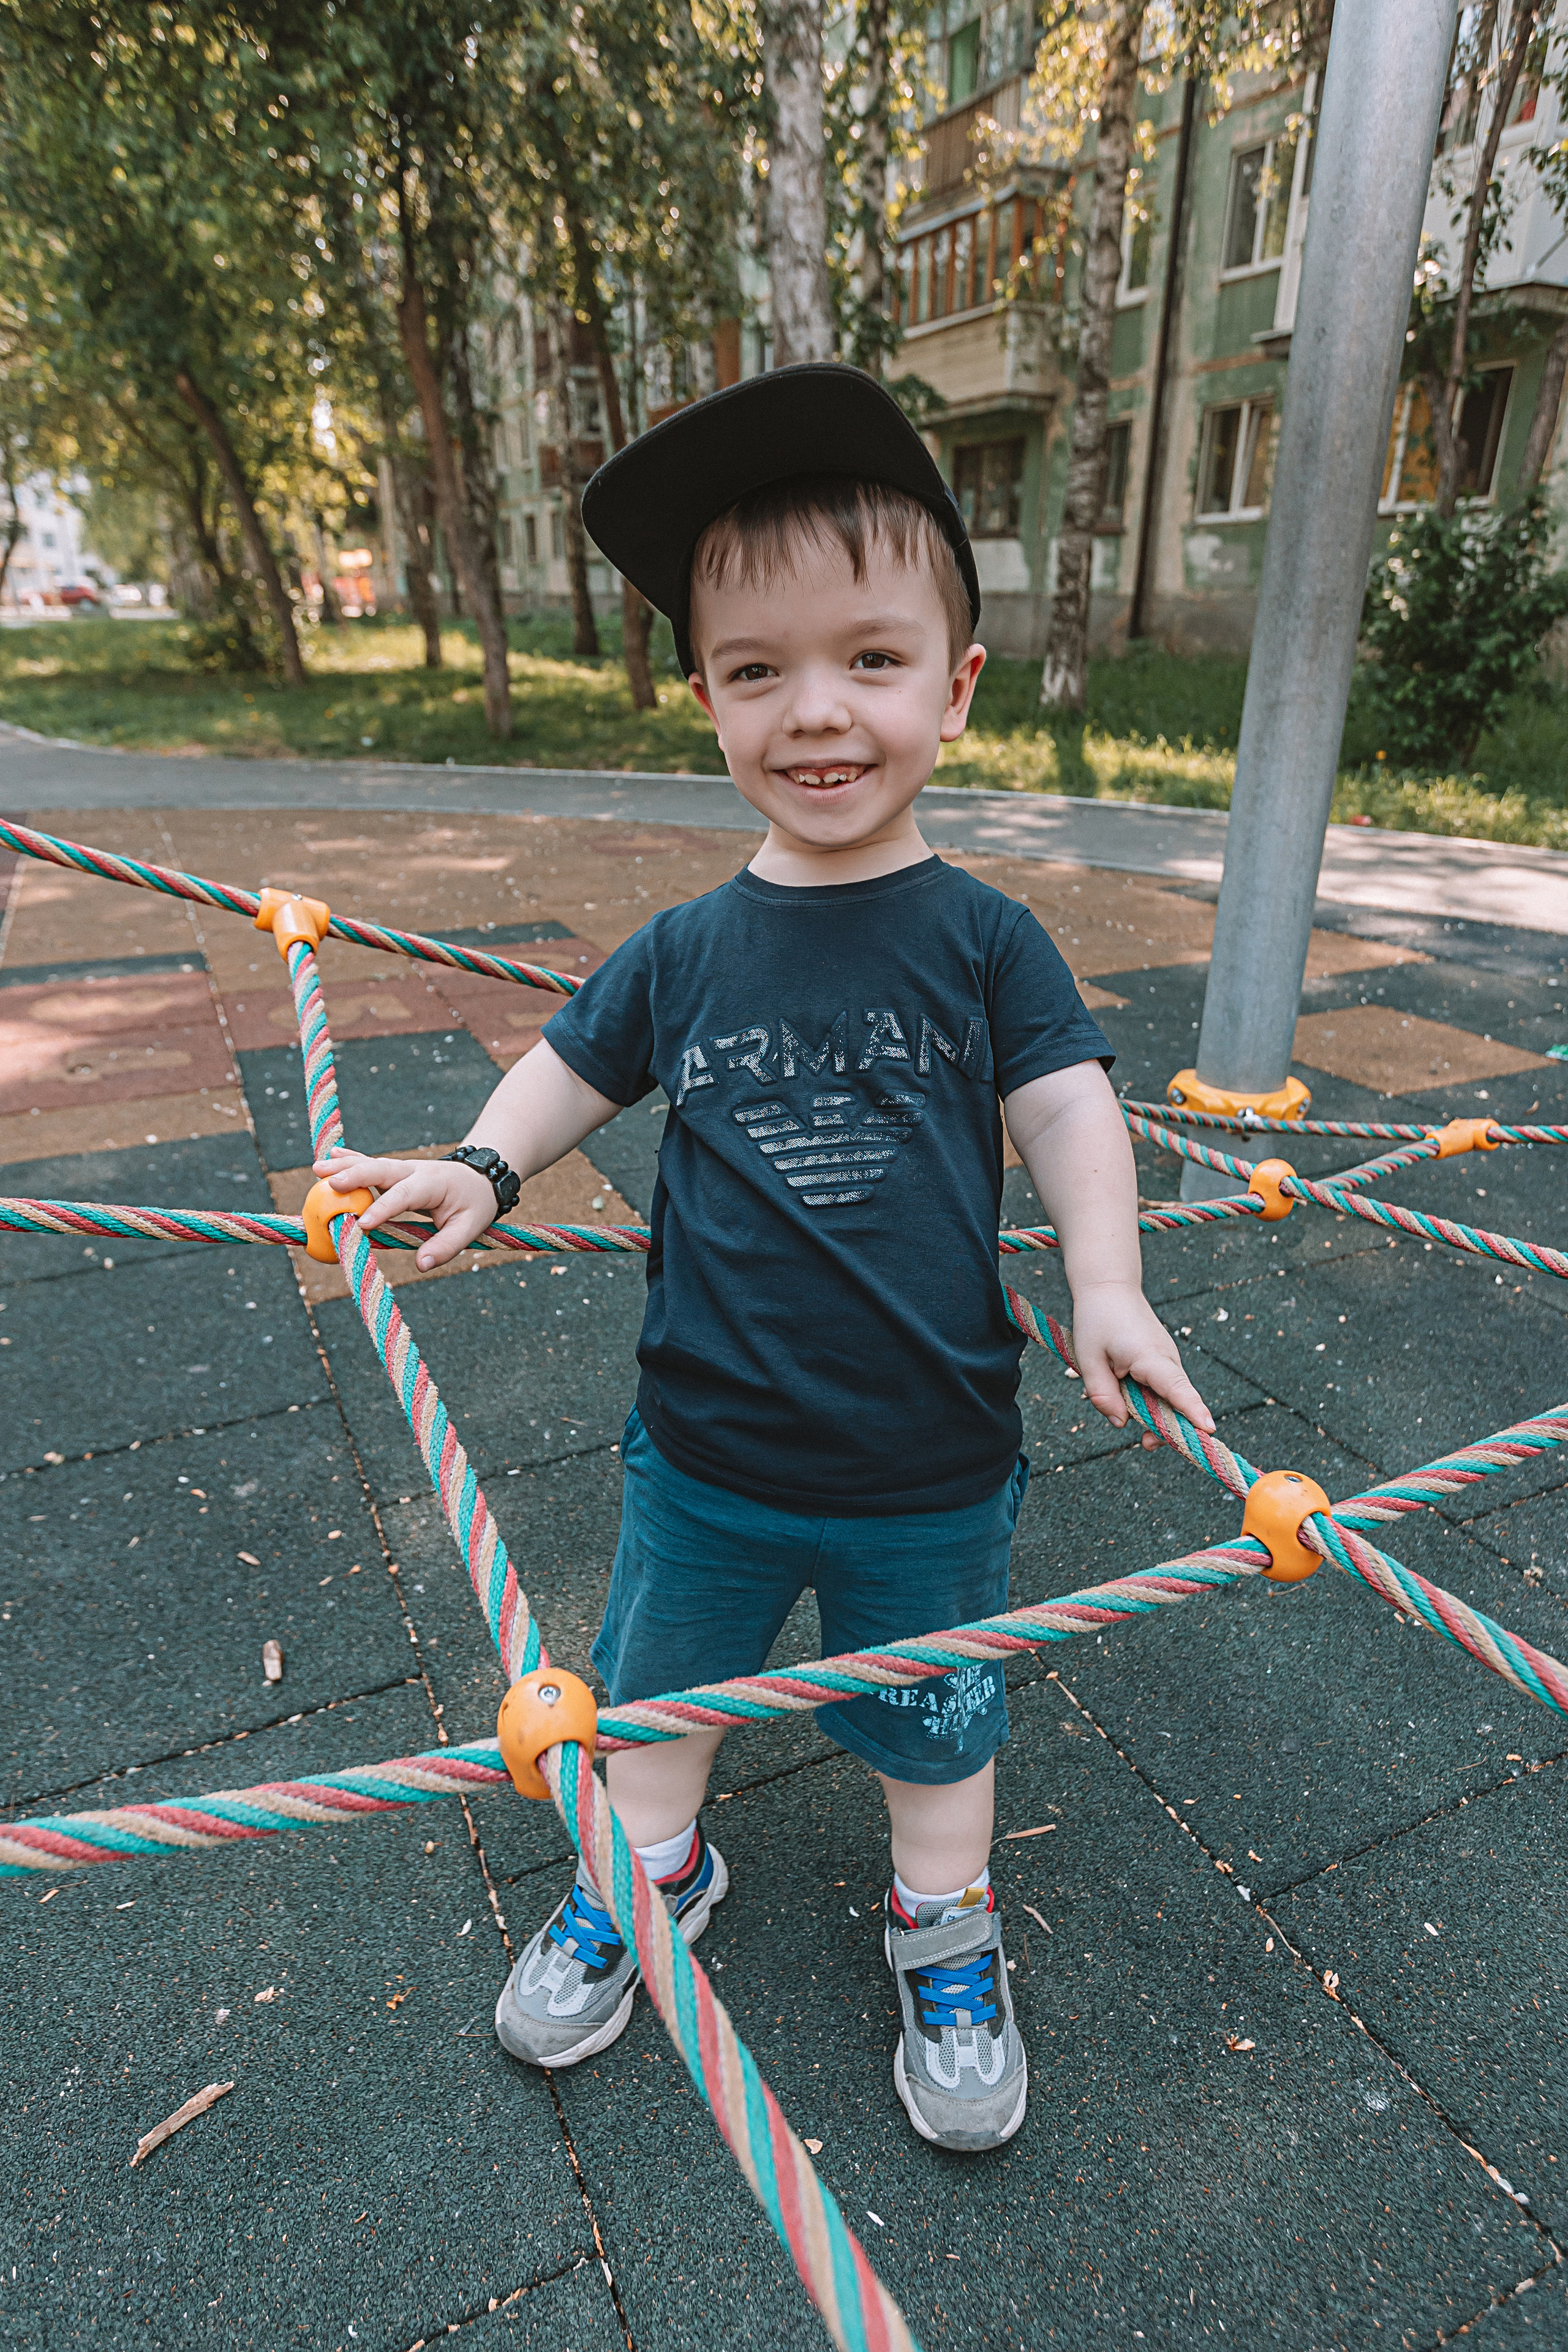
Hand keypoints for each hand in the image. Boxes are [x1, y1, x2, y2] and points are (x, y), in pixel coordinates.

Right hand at [312, 1148, 497, 1270]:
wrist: (479, 1178)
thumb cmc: (474, 1205)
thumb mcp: (470, 1228)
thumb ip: (446, 1247)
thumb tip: (422, 1265)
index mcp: (431, 1184)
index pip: (404, 1195)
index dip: (382, 1208)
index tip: (361, 1224)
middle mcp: (413, 1171)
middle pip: (381, 1170)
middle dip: (355, 1176)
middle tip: (331, 1185)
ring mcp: (402, 1169)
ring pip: (371, 1164)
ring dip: (345, 1165)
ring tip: (318, 1169)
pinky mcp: (395, 1172)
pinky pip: (371, 1164)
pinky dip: (351, 1159)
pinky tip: (330, 1154)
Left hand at [1067, 1280, 1214, 1446]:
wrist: (1109, 1287)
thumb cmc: (1097, 1319)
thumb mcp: (1089, 1358)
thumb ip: (1102, 1394)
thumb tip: (1121, 1424)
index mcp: (1150, 1357)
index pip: (1177, 1389)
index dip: (1192, 1411)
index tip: (1209, 1429)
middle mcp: (1167, 1360)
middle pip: (1176, 1403)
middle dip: (1164, 1427)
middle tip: (1144, 1443)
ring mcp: (1168, 1360)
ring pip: (1167, 1397)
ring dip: (1147, 1409)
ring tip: (1116, 1392)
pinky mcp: (1162, 1362)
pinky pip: (1160, 1388)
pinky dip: (1144, 1396)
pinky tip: (1119, 1381)